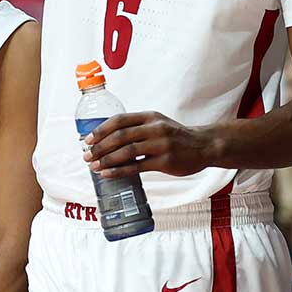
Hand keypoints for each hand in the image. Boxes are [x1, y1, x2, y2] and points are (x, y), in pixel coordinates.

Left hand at [83, 111, 213, 177]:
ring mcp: (161, 144)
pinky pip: (137, 167)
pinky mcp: (165, 161)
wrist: (203, 146)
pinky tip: (108, 174)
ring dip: (107, 160)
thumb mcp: (158, 123)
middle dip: (100, 147)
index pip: (119, 120)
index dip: (101, 130)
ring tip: (94, 166)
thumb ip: (137, 127)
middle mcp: (154, 128)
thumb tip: (108, 138)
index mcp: (150, 116)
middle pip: (120, 136)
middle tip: (87, 156)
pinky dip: (120, 170)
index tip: (87, 140)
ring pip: (127, 151)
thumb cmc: (176, 136)